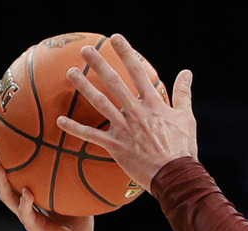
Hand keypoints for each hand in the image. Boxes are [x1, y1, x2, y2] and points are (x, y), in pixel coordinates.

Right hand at [0, 136, 97, 230]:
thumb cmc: (78, 222)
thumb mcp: (76, 194)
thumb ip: (75, 177)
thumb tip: (86, 152)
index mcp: (31, 194)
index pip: (13, 172)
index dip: (4, 155)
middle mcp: (24, 204)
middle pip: (3, 180)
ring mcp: (27, 216)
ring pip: (7, 196)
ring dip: (1, 181)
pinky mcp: (35, 228)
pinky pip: (27, 214)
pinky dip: (25, 203)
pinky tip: (26, 193)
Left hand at [56, 33, 197, 192]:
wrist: (175, 175)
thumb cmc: (183, 148)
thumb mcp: (187, 118)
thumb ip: (184, 94)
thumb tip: (187, 73)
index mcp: (154, 105)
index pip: (139, 73)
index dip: (127, 54)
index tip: (115, 39)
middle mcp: (136, 112)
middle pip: (115, 83)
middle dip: (99, 64)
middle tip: (86, 50)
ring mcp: (124, 128)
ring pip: (100, 103)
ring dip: (84, 87)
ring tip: (71, 73)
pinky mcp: (116, 146)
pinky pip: (91, 136)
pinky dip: (75, 129)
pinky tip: (60, 120)